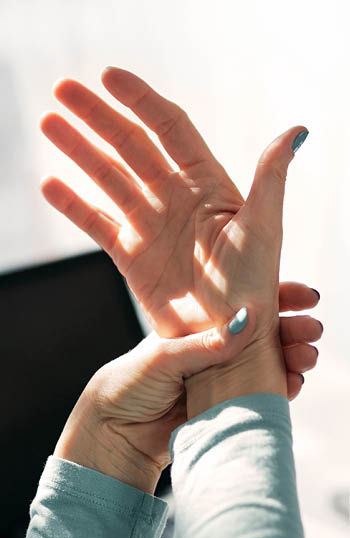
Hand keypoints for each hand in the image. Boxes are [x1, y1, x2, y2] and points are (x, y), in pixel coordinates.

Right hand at [40, 68, 308, 343]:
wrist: (227, 341)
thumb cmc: (254, 288)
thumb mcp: (265, 228)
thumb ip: (271, 177)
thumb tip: (298, 130)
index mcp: (207, 184)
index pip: (169, 128)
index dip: (139, 100)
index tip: (108, 77)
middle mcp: (176, 199)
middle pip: (130, 145)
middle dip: (97, 117)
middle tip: (61, 91)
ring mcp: (151, 227)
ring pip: (108, 177)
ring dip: (78, 149)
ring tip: (48, 123)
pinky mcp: (133, 258)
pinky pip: (98, 223)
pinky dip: (74, 205)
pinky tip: (50, 185)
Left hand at [54, 285, 321, 491]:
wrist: (114, 435)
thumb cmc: (126, 386)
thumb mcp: (162, 358)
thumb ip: (204, 344)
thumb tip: (247, 321)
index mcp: (198, 325)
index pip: (244, 302)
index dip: (277, 296)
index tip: (304, 296)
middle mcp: (215, 347)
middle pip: (266, 331)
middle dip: (294, 329)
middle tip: (312, 330)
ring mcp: (225, 376)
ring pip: (270, 361)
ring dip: (294, 358)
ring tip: (306, 359)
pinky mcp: (229, 404)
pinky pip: (264, 392)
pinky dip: (282, 388)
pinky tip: (294, 385)